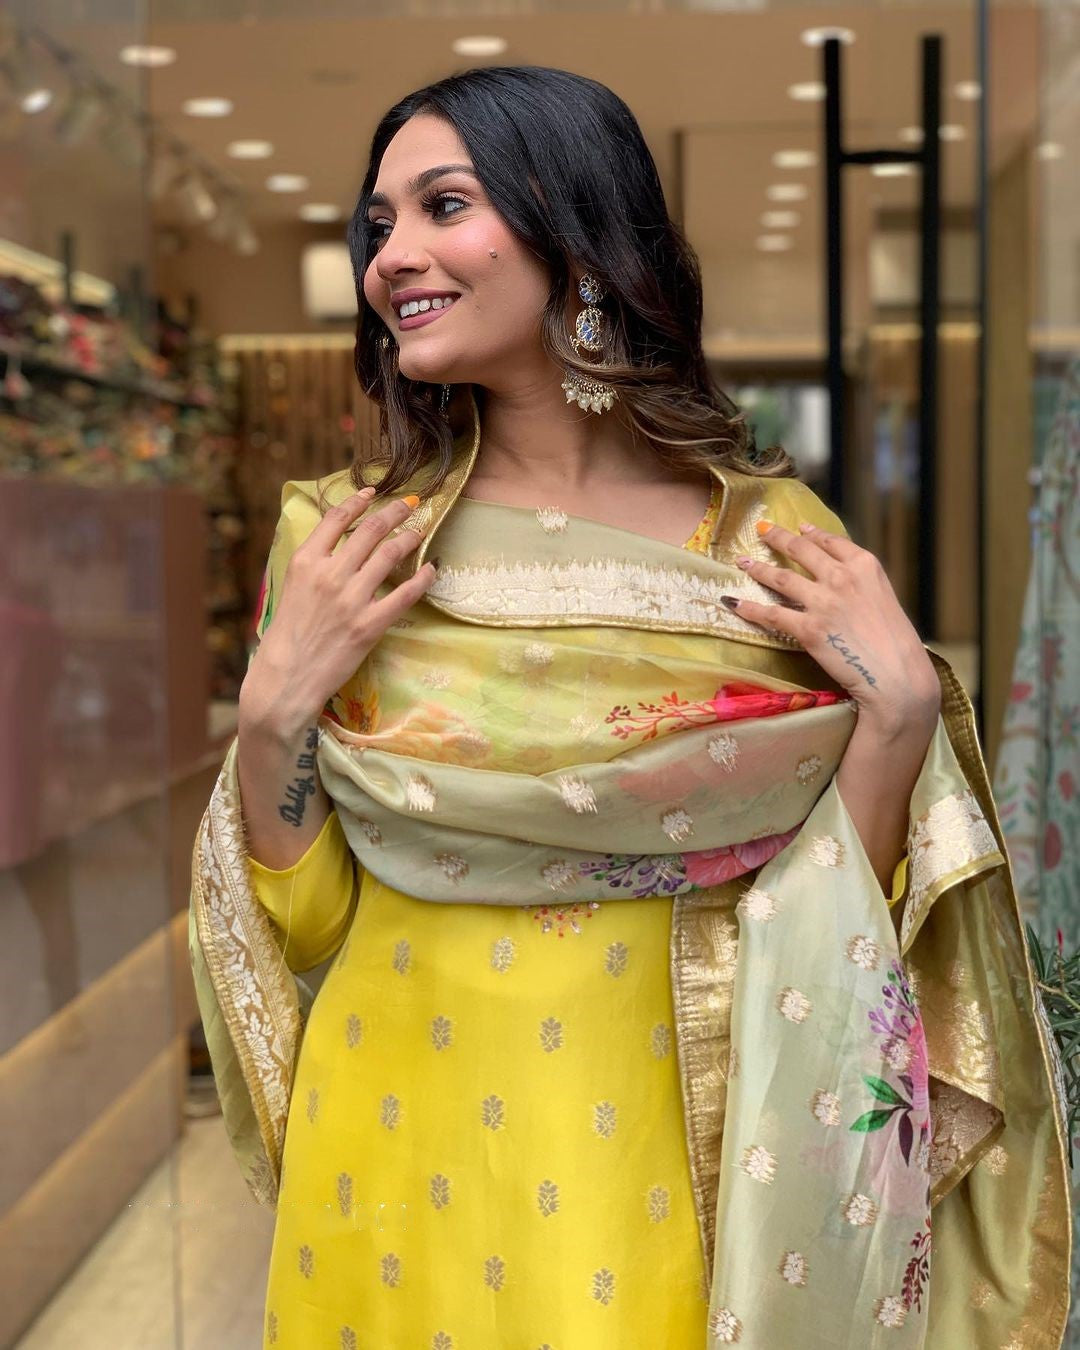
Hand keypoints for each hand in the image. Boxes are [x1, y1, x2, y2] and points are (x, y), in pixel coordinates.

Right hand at [241, 488, 435, 733]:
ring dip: (409, 537)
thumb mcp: (290, 588)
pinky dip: (422, 578)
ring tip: (420, 531)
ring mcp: (352, 599)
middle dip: (394, 511)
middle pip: (370, 530)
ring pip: (390, 555)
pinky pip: (405, 594)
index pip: (336, 518)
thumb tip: (337, 544)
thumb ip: (313, 565)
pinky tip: (431, 570)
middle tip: (411, 503)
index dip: (358, 501)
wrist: (286, 678)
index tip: (373, 493)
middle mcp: (329, 574)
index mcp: (305, 562)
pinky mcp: (369, 624)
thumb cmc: (287, 636)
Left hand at [722, 519, 939, 735]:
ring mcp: (823, 602)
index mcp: (865, 566)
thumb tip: (843, 582)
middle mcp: (842, 577)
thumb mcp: (885, 599)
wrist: (897, 675)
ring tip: (743, 561)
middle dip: (778, 537)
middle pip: (801, 550)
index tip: (799, 527)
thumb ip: (862, 585)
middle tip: (763, 529)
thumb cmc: (896, 643)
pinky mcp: (808, 629)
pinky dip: (749, 608)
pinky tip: (733, 603)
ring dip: (758, 568)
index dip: (812, 533)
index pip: (832, 542)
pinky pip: (771, 614)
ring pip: (781, 578)